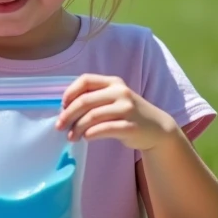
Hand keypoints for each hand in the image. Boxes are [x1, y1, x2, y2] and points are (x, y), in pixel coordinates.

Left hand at [58, 74, 177, 151]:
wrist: (157, 128)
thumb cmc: (127, 113)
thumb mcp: (113, 99)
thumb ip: (94, 98)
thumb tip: (65, 110)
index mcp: (113, 82)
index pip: (85, 80)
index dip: (70, 92)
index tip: (62, 106)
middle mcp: (121, 92)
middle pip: (85, 101)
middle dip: (68, 115)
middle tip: (60, 126)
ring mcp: (127, 108)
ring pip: (92, 116)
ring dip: (77, 128)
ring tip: (71, 137)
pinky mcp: (130, 126)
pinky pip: (104, 129)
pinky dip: (90, 134)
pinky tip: (86, 138)